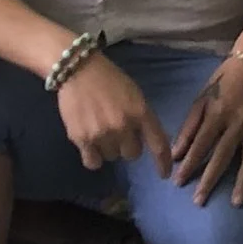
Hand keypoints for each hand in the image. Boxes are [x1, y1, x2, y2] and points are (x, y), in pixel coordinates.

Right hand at [55, 55, 172, 175]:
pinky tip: (90, 144)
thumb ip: (141, 116)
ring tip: (100, 129)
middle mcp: (123, 125)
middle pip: (132, 154)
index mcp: (141, 111)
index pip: (158, 143)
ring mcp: (102, 133)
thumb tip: (145, 140)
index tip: (164, 174)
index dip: (163, 162)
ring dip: (109, 148)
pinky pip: (93, 162)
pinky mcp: (81, 139)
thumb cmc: (109, 79)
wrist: (78, 69)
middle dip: (128, 145)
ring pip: (112, 157)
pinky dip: (94, 157)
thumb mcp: (134, 94)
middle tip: (117, 131)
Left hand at [171, 54, 242, 205]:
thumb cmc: (224, 80)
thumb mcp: (202, 98)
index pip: (201, 144)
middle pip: (222, 155)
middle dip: (210, 179)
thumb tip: (176, 152)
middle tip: (199, 201)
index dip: (189, 163)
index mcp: (218, 113)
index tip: (178, 182)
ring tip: (236, 201)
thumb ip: (190, 126)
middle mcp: (237, 123)